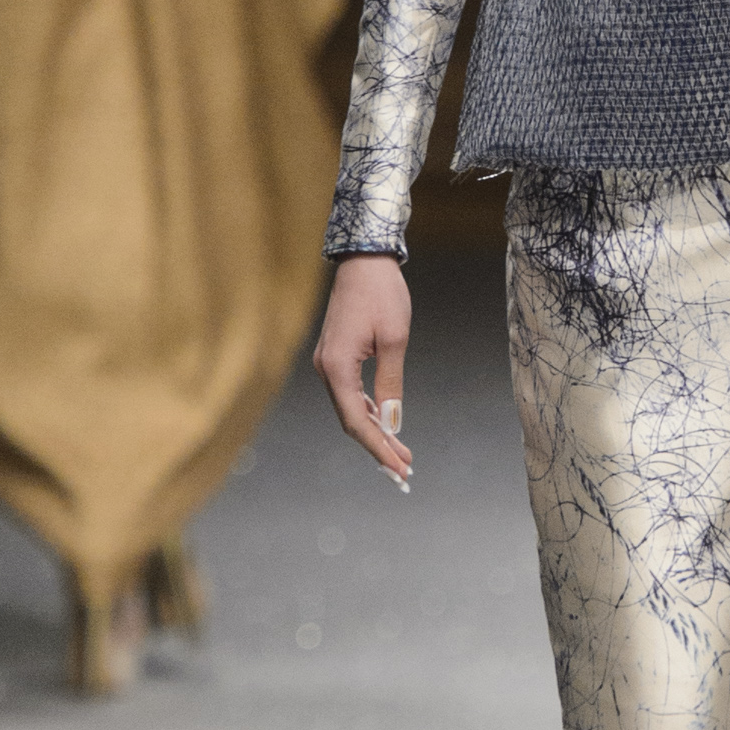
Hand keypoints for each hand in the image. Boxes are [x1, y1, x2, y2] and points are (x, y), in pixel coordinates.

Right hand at [313, 254, 413, 488]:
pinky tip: (385, 423)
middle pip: (351, 420)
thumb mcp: (395, 339)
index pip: (357, 421)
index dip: (378, 448)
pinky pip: (349, 394)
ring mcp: (327, 363)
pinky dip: (368, 412)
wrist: (363, 259)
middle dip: (378, 446)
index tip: (399, 469)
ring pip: (349, 409)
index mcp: (337, 367)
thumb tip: (392, 422)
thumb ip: (391, 383)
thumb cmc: (381, 294)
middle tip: (404, 470)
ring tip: (401, 452)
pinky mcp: (334, 357)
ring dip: (374, 431)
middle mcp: (325, 369)